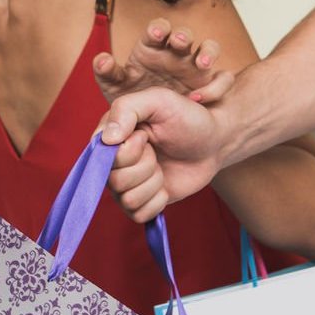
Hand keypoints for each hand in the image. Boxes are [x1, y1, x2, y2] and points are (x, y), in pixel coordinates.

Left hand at [92, 18, 237, 104]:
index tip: (156, 33)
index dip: (158, 28)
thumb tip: (101, 60)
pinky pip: (222, 78)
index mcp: (152, 48)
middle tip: (178, 42)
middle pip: (183, 36)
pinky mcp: (209, 84)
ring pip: (208, 49)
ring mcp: (194, 67)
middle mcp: (175, 54)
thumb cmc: (134, 98)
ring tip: (201, 65)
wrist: (154, 126)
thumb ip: (108, 74)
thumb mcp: (117, 88)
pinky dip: (217, 85)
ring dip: (207, 53)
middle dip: (182, 36)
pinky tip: (201, 98)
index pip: (157, 30)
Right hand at [100, 87, 228, 223]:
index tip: (145, 136)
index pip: (102, 157)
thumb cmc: (186, 117)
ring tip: (162, 166)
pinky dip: (158, 200)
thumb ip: (126, 109)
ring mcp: (125, 185)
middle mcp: (110, 163)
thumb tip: (107, 140)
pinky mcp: (140, 203)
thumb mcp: (158, 100)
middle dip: (146, 166)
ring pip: (128, 200)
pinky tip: (165, 184)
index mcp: (108, 136)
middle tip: (157, 151)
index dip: (128, 151)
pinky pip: (140, 214)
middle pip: (115, 182)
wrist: (212, 142)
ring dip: (153, 183)